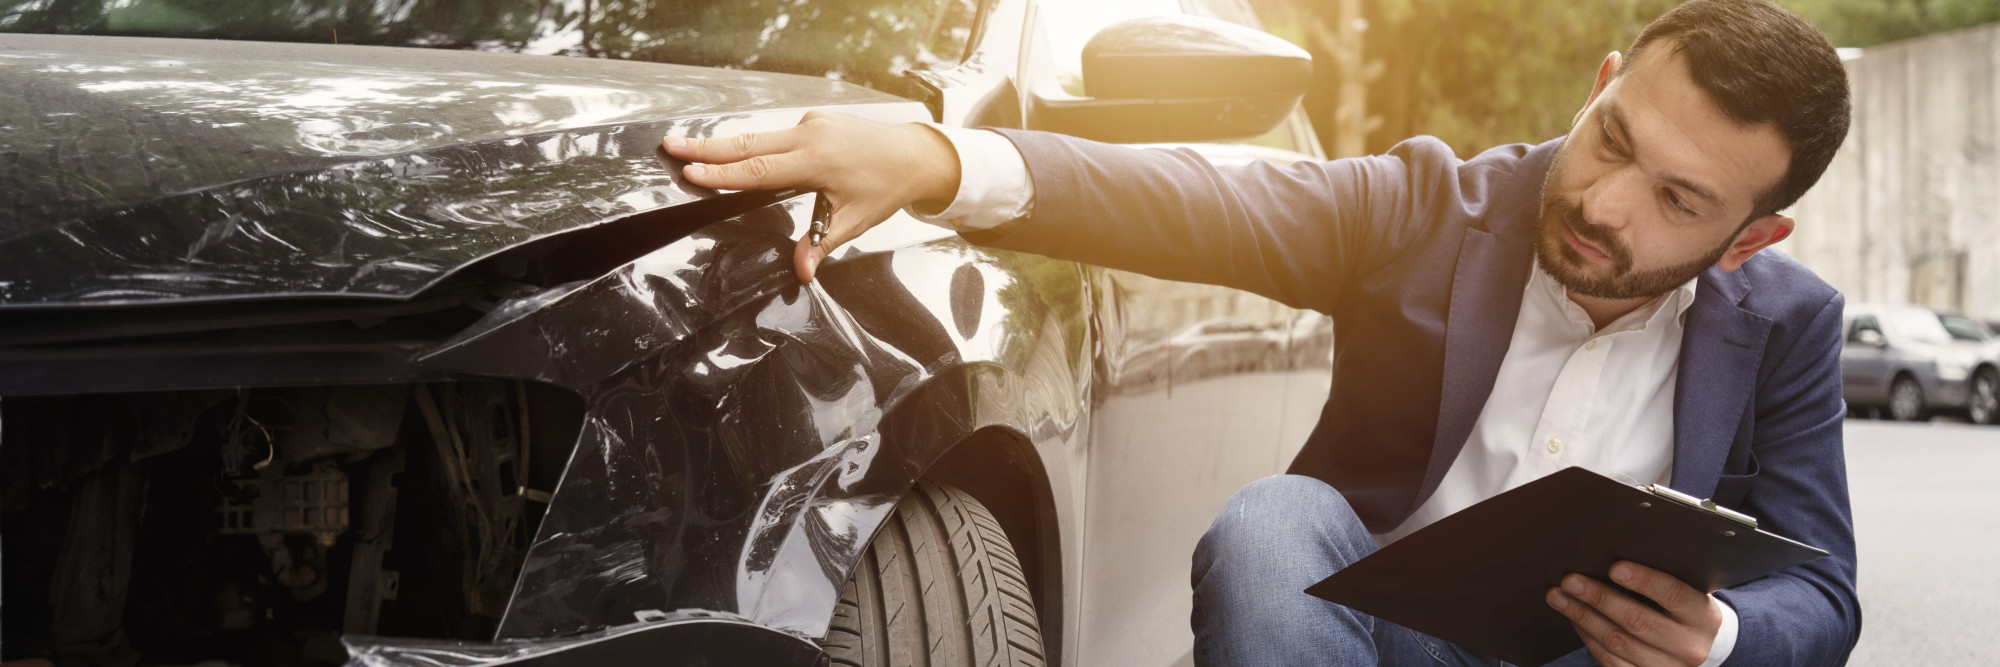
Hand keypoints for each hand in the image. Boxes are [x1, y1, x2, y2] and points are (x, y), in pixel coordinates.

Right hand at [659, 111, 960, 282]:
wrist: (915, 154)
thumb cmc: (886, 187)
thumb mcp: (855, 221)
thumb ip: (822, 243)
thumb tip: (801, 272)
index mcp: (817, 161)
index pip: (758, 169)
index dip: (722, 173)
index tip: (690, 172)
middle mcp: (811, 135)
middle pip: (747, 144)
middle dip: (706, 147)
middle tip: (670, 146)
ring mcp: (812, 124)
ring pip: (758, 136)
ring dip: (724, 143)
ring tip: (688, 147)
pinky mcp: (815, 121)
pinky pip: (776, 133)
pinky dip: (751, 142)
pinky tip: (731, 149)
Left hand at [1546, 561, 1723, 665]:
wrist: (1700, 647)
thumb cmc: (1684, 609)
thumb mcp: (1688, 592)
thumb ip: (1663, 576)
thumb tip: (1612, 553)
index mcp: (1704, 616)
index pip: (1673, 594)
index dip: (1643, 580)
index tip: (1614, 567)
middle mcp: (1689, 646)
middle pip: (1637, 621)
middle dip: (1599, 598)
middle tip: (1570, 580)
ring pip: (1617, 642)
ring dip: (1582, 616)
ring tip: (1558, 596)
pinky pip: (1610, 660)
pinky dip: (1587, 636)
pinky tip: (1573, 617)